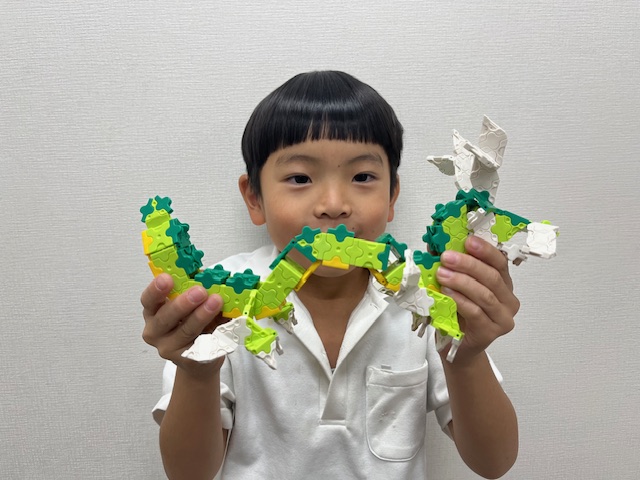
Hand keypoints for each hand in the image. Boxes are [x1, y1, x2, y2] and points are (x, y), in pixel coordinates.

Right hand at [141, 273, 226, 373]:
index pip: (148, 300)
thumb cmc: (194, 322)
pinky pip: (201, 346)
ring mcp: (169, 349)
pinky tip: (223, 325)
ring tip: (216, 302)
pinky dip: (214, 333)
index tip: (167, 278)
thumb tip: (210, 277)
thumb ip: (194, 290)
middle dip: (183, 303)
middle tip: (200, 291)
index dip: (156, 289)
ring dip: (201, 316)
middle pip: (165, 318)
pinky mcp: (186, 361)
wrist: (200, 357)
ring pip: (185, 332)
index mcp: (153, 312)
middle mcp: (155, 332)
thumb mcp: (191, 304)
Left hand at [436, 236, 518, 363]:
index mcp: (503, 284)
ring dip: (461, 281)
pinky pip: (476, 312)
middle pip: (493, 277)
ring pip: (485, 295)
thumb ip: (451, 266)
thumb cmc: (458, 314)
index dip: (485, 250)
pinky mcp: (491, 332)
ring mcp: (502, 318)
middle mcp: (508, 300)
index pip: (500, 262)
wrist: (457, 347)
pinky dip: (460, 300)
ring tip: (442, 274)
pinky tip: (447, 292)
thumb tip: (436, 245)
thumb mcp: (456, 286)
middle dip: (469, 265)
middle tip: (448, 257)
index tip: (468, 240)